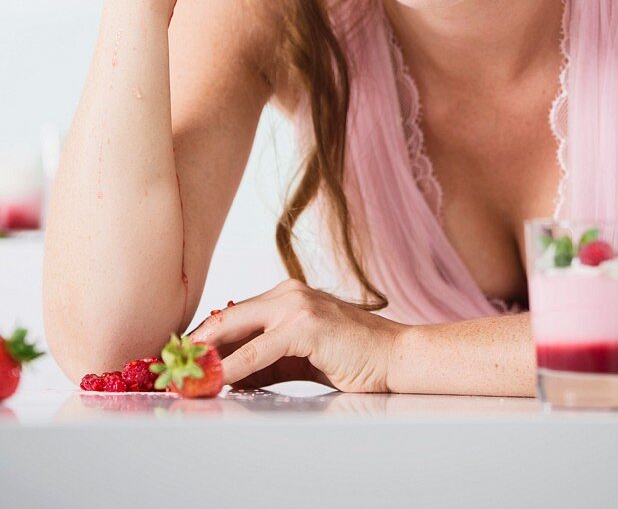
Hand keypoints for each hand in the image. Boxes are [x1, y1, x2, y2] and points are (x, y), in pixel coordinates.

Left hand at [185, 279, 407, 392]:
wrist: (393, 356)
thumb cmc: (350, 356)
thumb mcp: (299, 356)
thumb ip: (265, 360)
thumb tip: (227, 376)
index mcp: (285, 295)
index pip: (233, 315)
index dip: (203, 337)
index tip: (179, 358)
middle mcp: (287, 293)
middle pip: (226, 317)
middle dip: (195, 344)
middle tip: (169, 367)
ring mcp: (296, 305)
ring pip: (236, 330)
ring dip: (206, 356)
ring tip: (182, 376)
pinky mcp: (305, 325)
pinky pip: (257, 351)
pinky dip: (231, 367)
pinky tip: (214, 379)